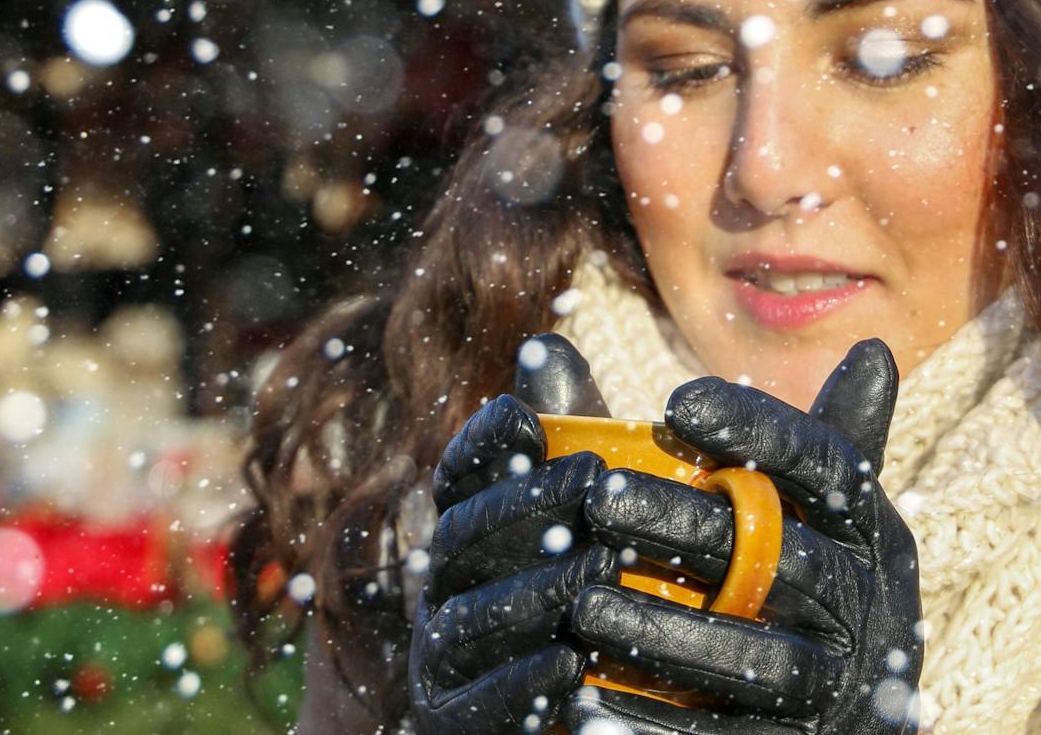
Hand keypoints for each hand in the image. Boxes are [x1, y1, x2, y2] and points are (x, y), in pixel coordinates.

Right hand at [408, 334, 617, 732]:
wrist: (565, 715)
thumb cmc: (582, 597)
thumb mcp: (579, 512)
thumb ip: (568, 435)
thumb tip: (546, 343)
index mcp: (470, 529)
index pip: (459, 474)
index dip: (483, 443)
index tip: (524, 416)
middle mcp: (446, 587)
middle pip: (464, 537)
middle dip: (525, 505)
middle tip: (594, 478)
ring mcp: (444, 660)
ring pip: (469, 618)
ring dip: (532, 590)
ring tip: (597, 571)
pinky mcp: (455, 722)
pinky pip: (478, 701)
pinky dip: (520, 680)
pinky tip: (570, 661)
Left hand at [563, 339, 924, 733]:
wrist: (834, 725)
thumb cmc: (800, 590)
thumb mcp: (803, 512)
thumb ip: (777, 438)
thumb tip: (847, 339)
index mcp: (868, 530)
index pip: (830, 466)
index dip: (760, 430)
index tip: (678, 402)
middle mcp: (868, 604)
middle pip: (789, 560)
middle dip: (691, 527)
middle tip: (599, 497)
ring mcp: (841, 687)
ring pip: (764, 659)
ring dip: (669, 633)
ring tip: (583, 605)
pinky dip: (660, 727)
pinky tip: (586, 703)